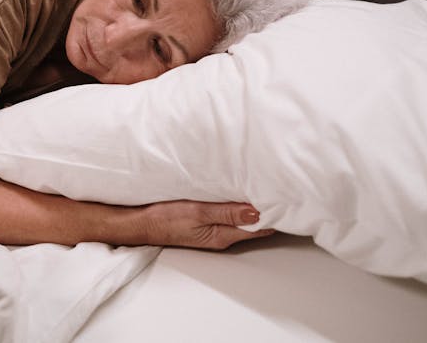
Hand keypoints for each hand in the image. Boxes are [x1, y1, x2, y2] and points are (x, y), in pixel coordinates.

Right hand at [141, 200, 274, 249]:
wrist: (143, 222)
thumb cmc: (166, 218)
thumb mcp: (198, 212)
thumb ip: (227, 212)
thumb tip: (255, 212)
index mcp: (223, 236)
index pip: (258, 228)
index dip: (272, 214)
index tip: (283, 199)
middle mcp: (223, 236)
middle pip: (254, 224)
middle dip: (266, 209)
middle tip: (277, 190)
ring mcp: (215, 230)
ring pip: (242, 219)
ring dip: (252, 207)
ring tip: (262, 189)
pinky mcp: (207, 223)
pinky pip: (230, 216)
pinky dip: (238, 206)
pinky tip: (239, 195)